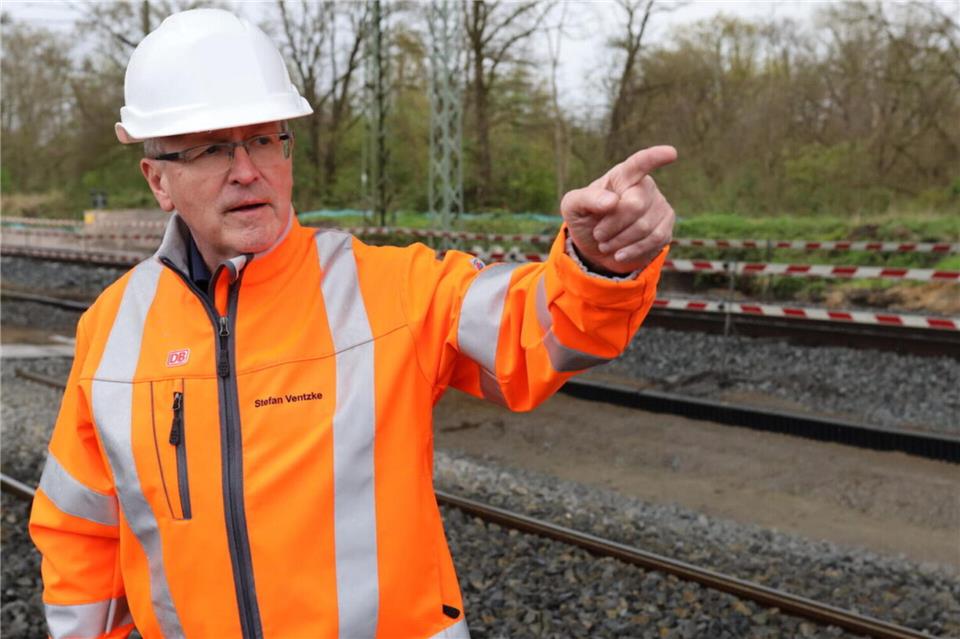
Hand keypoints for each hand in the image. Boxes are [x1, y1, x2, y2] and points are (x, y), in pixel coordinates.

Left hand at [561, 146, 676, 274]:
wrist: (597, 247)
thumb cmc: (586, 218)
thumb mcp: (573, 207)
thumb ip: (587, 199)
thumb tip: (612, 201)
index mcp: (623, 175)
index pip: (639, 163)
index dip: (654, 157)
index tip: (671, 153)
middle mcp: (645, 187)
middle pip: (634, 205)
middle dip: (612, 224)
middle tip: (598, 234)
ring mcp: (659, 206)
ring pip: (644, 227)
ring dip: (619, 241)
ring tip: (605, 244)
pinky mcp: (666, 227)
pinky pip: (656, 240)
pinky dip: (633, 250)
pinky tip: (620, 254)